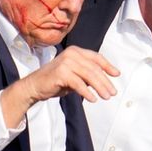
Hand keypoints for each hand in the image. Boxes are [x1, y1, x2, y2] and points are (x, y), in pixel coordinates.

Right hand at [0, 46, 117, 127]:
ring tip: (106, 97)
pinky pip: (79, 84)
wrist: (34, 86)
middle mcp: (71, 54)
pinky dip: (87, 93)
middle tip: (112, 93)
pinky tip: (92, 99)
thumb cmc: (55, 81)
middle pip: (94, 68)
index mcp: (75, 51)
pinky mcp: (61, 72)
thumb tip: (105, 82)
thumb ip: (87, 75)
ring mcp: (66, 62)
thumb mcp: (74, 75)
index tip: (116, 74)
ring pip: (89, 76)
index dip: (108, 66)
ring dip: (99, 88)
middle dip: (105, 82)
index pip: (96, 57)